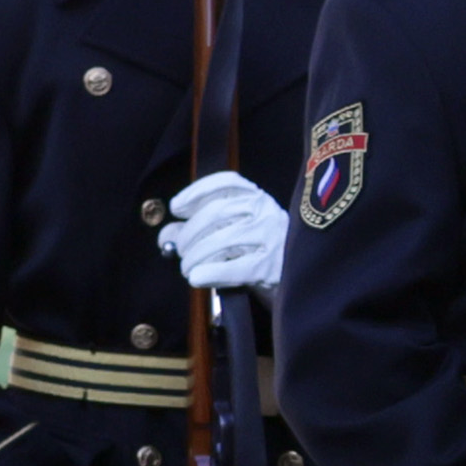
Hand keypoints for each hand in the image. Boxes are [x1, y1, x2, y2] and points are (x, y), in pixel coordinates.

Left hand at [162, 170, 288, 295]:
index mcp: (258, 198)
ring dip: (196, 255)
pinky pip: (235, 268)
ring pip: (223, 240)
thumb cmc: (258, 253)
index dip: (196, 192)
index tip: (177, 209)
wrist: (298, 281)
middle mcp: (266, 211)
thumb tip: (167, 236)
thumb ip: (198, 229)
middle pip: (217, 213)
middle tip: (180, 251)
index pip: (226, 183)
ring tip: (187, 268)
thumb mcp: (233, 233)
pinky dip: (211, 272)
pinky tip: (197, 278)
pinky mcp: (272, 267)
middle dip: (190, 233)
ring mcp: (272, 238)